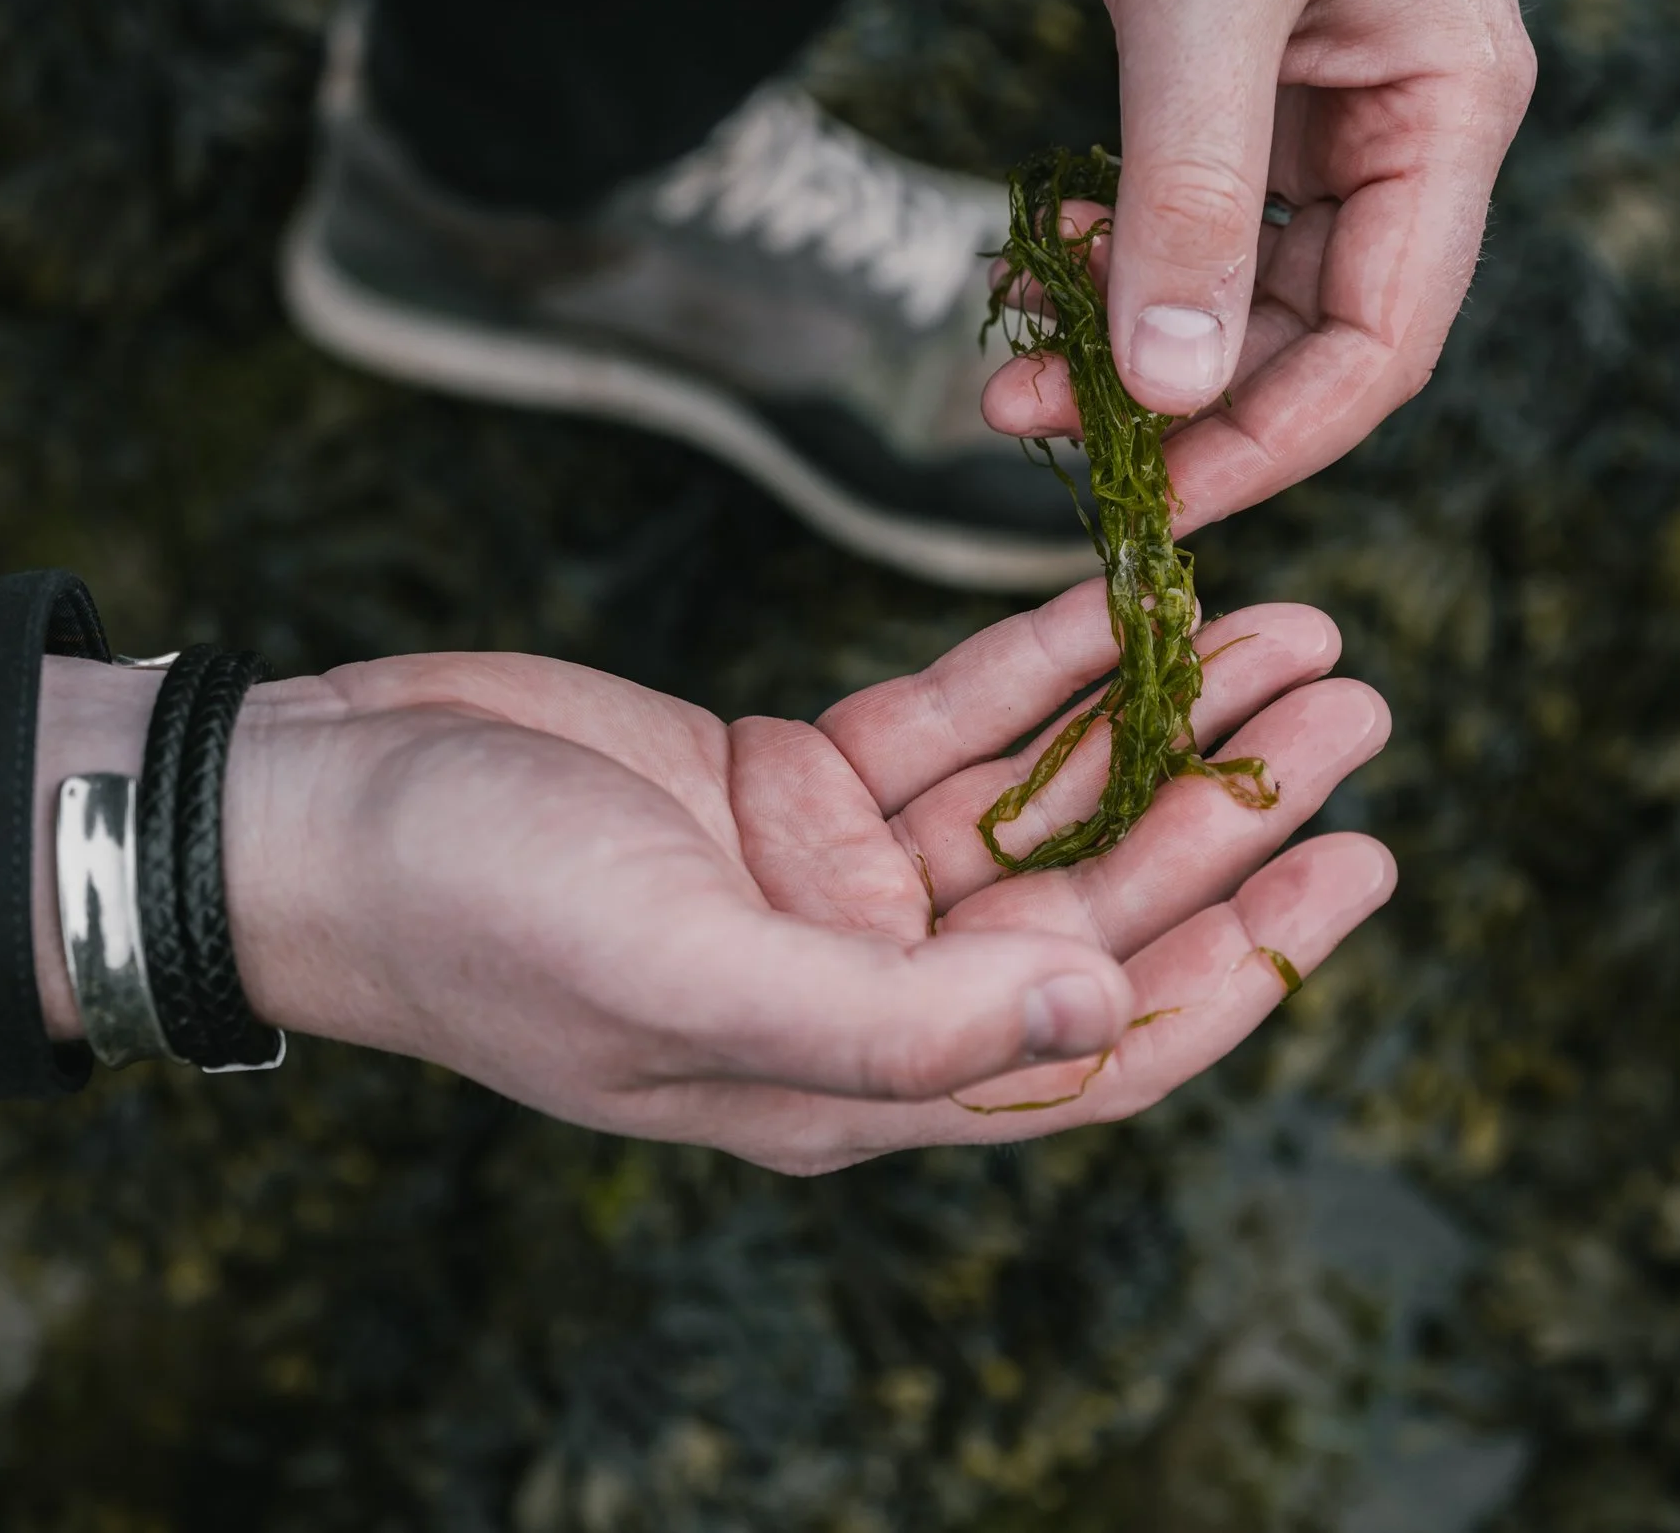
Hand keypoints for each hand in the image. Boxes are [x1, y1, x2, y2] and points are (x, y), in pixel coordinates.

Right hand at [33, 586, 1392, 1171]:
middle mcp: (872, 988)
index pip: (1101, 1043)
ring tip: (1293, 630)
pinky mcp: (796, 780)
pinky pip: (955, 718)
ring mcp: (837, 882)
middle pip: (1102, 902)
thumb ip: (900, 1018)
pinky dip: (1044, 661)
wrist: (318, 810)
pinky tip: (1138, 600)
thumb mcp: (690, 976)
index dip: (1245, 962)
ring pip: (1046, 798)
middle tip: (1361, 710)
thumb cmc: (476, 914)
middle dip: (1235, 809)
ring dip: (1162, 718)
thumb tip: (1107, 1017)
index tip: (1358, 864)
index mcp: (860, 1079)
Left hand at [983, 0, 1536, 528]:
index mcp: (1456, 104)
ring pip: (1250, 282)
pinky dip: (1125, 255)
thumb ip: (1193, 193)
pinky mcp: (1258, 77)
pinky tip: (1044, 263)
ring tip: (1017, 376)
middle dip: (1188, 402)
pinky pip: (1203, 213)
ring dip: (1140, 340)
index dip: (1276, 440)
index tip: (1157, 506)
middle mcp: (1415, 119)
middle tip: (1043, 440)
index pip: (1387, 339)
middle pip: (1318, 330)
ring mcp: (1339, 100)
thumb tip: (1178, 390)